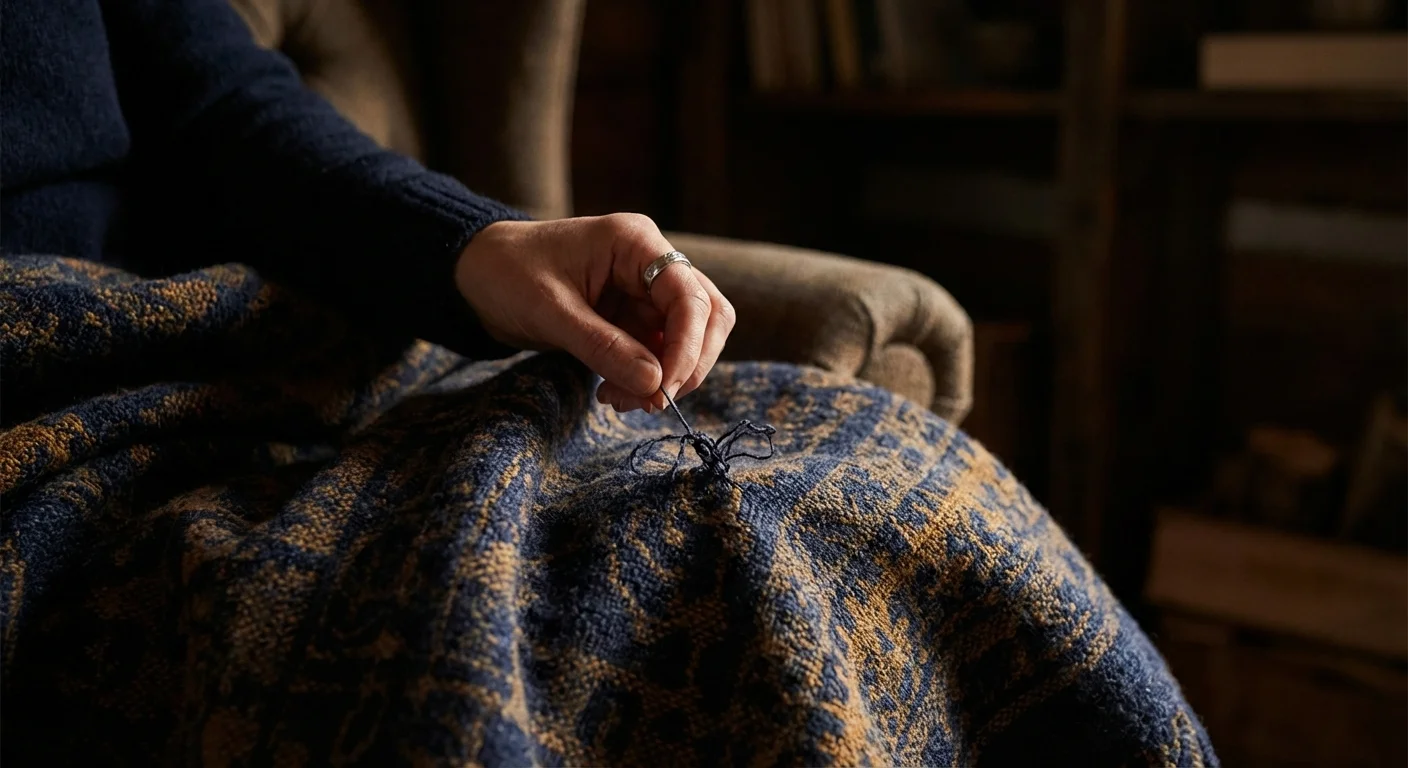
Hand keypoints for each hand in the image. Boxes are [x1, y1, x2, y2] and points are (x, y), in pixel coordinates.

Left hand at [455, 214, 734, 412]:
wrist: (475, 274)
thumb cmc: (507, 274)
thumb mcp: (551, 311)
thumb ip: (604, 347)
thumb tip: (655, 384)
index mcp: (635, 242)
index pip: (690, 296)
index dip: (688, 346)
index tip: (664, 387)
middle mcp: (650, 262)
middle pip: (706, 316)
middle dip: (686, 364)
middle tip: (652, 401)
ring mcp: (644, 290)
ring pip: (686, 339)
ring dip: (664, 377)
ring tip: (621, 400)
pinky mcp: (632, 316)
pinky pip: (658, 352)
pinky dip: (644, 378)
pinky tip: (613, 393)